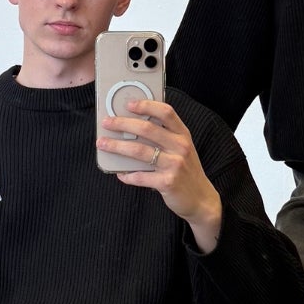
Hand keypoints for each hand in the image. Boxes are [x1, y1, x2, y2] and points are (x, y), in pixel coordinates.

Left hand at [97, 99, 224, 252]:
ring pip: (139, 151)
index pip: (166, 112)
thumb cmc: (186, 171)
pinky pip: (140, 176)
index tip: (128, 104)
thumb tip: (132, 127)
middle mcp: (180, 147)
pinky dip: (127, 175)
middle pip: (147, 129)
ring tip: (102, 144)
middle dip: (122, 124)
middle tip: (107, 123)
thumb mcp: (182, 149)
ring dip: (117, 146)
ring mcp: (174, 164)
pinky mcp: (167, 182)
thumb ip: (164, 137)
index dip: (146, 105)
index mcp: (183, 135)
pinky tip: (119, 173)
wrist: (201, 199)